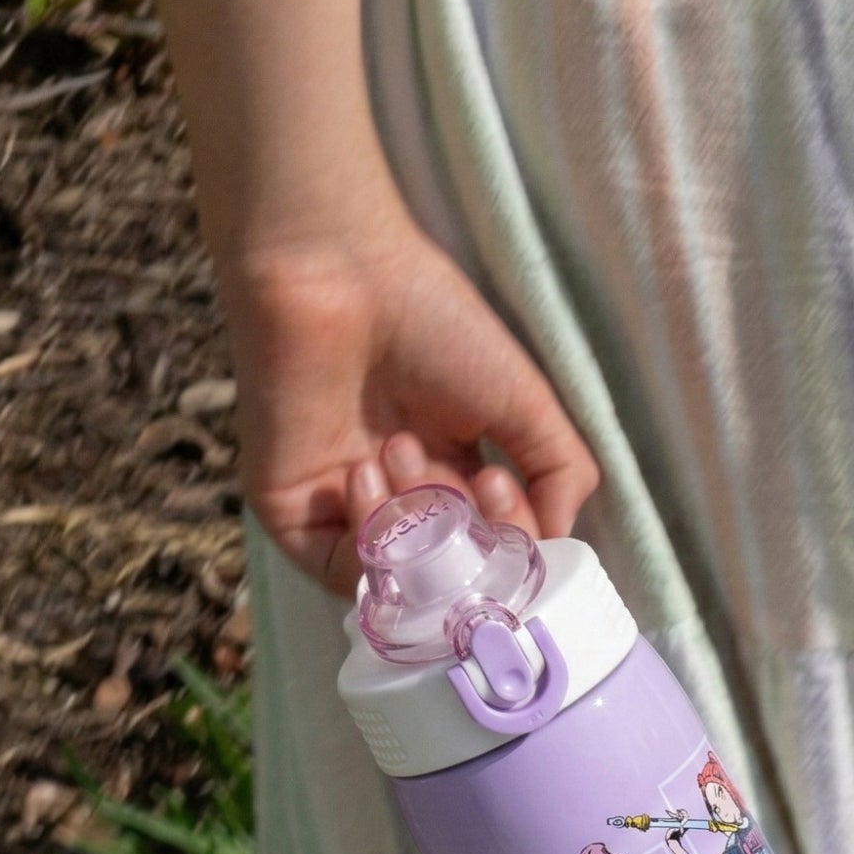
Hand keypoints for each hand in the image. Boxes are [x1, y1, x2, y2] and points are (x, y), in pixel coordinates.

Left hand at [224, 209, 599, 593]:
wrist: (340, 273)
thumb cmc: (434, 322)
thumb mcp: (528, 403)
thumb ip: (562, 474)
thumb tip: (556, 543)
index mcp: (455, 476)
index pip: (494, 551)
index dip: (508, 540)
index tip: (504, 481)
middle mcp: (402, 502)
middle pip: (451, 574)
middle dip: (466, 537)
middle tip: (465, 476)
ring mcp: (344, 513)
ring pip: (397, 580)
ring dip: (414, 526)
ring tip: (402, 448)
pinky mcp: (291, 513)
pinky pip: (338, 571)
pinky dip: (364, 541)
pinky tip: (365, 472)